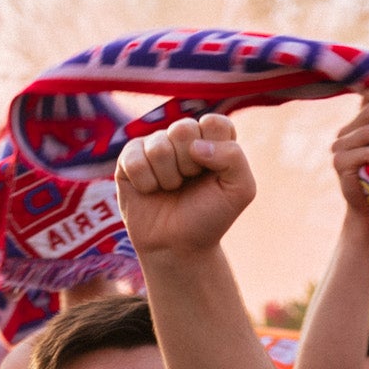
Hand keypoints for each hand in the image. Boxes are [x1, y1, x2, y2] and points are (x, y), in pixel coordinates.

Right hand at [116, 114, 256, 256]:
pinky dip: (145, 182)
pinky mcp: (128, 160)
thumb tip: (194, 145)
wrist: (178, 245)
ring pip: (158, 146)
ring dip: (167, 176)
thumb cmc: (210, 216)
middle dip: (188, 164)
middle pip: (183, 129)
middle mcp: (183, 139)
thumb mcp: (240, 189)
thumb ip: (233, 156)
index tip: (213, 173)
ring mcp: (154, 147)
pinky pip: (134, 159)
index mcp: (213, 139)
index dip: (214, 150)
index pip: (214, 123)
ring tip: (170, 189)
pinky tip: (150, 191)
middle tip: (188, 182)